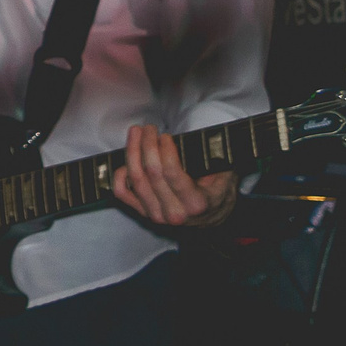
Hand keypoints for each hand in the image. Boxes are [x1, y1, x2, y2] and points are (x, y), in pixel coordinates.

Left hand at [113, 125, 237, 228]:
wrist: (212, 217)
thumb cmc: (218, 191)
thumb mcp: (225, 175)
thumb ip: (214, 160)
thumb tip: (202, 138)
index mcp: (196, 204)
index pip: (172, 173)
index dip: (164, 150)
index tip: (165, 136)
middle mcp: (174, 213)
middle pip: (151, 173)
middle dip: (147, 144)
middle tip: (149, 128)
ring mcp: (156, 215)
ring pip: (135, 180)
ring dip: (132, 151)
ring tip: (136, 133)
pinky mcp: (143, 213)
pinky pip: (122, 193)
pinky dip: (119, 174)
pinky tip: (127, 160)